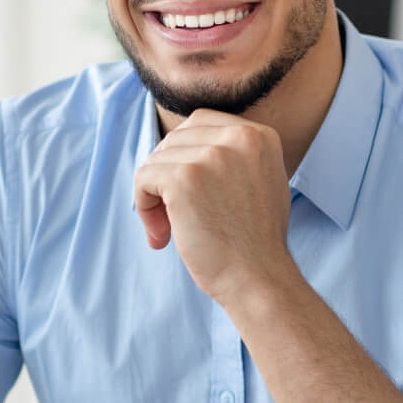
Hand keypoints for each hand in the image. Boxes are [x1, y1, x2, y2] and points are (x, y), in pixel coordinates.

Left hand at [133, 111, 292, 305]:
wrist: (258, 279)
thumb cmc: (253, 241)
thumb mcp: (259, 181)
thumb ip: (233, 157)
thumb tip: (185, 145)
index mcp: (259, 135)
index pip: (199, 123)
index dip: (183, 156)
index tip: (188, 193)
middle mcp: (239, 136)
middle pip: (174, 140)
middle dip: (166, 176)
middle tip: (173, 216)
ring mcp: (211, 155)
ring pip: (156, 160)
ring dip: (154, 197)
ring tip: (169, 231)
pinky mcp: (184, 177)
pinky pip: (143, 178)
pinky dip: (144, 206)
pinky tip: (161, 235)